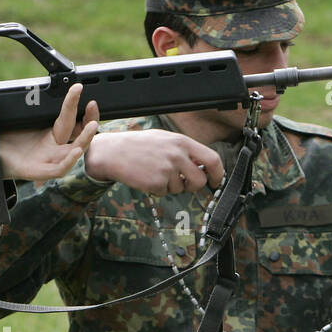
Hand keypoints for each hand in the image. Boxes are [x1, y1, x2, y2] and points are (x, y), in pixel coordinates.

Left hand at [0, 84, 99, 180]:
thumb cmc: (4, 138)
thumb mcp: (19, 118)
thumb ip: (29, 104)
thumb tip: (33, 84)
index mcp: (50, 134)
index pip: (69, 119)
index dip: (76, 104)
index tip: (78, 88)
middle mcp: (53, 148)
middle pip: (79, 135)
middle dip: (90, 119)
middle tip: (93, 103)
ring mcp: (48, 160)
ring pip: (74, 152)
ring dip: (85, 139)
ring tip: (92, 125)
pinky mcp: (39, 172)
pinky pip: (59, 169)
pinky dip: (69, 161)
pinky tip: (75, 151)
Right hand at [83, 128, 223, 194]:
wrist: (114, 152)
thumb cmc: (139, 145)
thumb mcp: (165, 139)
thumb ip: (185, 150)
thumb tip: (203, 165)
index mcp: (182, 142)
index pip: (212, 159)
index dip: (217, 173)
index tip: (215, 181)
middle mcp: (177, 155)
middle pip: (199, 180)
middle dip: (193, 186)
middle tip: (183, 184)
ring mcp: (167, 169)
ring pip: (180, 189)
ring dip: (171, 187)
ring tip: (156, 173)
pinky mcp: (156, 182)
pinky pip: (164, 193)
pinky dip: (157, 189)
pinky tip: (147, 177)